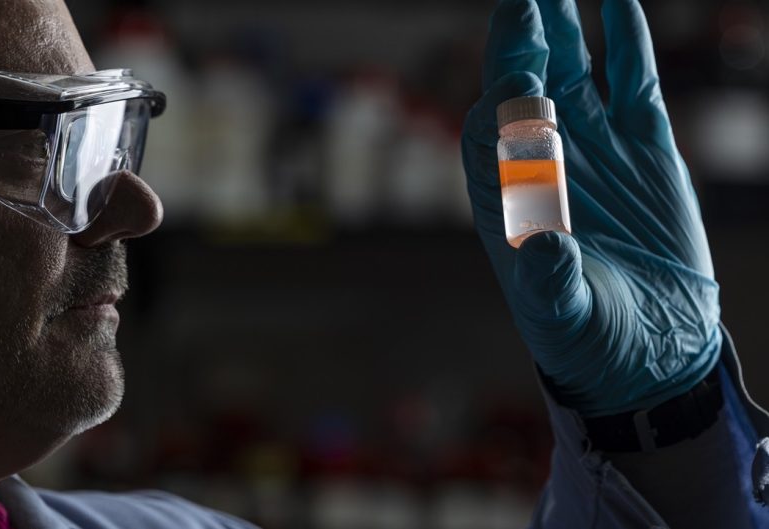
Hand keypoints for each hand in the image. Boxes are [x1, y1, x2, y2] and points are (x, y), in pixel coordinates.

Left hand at [461, 0, 720, 416]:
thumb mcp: (563, 312)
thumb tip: (543, 246)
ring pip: (573, 66)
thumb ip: (550, 279)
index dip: (504, 86)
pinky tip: (619, 0)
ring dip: (564, 22)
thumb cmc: (587, 334)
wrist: (647, 345)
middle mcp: (542, 157)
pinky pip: (633, 80)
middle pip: (522, 77)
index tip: (521, 55)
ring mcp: (593, 144)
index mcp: (506, 192)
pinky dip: (629, 41)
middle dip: (522, 34)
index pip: (492, 120)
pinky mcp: (644, 145)